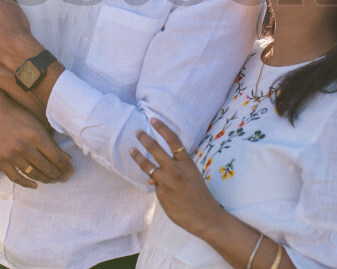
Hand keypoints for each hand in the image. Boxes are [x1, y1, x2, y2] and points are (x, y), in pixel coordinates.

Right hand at [0, 84, 73, 187]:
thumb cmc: (19, 115)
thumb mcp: (38, 124)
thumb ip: (51, 142)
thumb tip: (66, 159)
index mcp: (36, 136)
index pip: (56, 157)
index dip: (65, 167)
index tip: (71, 171)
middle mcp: (24, 147)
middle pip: (46, 167)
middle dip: (58, 175)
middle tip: (65, 178)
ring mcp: (11, 155)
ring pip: (33, 174)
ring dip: (45, 180)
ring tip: (53, 180)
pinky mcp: (0, 160)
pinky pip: (15, 177)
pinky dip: (26, 183)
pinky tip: (35, 185)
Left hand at [130, 118, 223, 237]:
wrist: (204, 216)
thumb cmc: (200, 194)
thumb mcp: (192, 176)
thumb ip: (176, 170)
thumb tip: (151, 176)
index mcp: (187, 162)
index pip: (173, 140)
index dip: (162, 128)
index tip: (153, 120)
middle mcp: (175, 169)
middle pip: (155, 149)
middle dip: (144, 138)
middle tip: (137, 132)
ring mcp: (166, 182)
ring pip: (147, 166)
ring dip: (138, 156)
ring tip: (131, 150)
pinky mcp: (160, 193)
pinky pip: (155, 185)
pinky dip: (156, 184)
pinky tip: (162, 189)